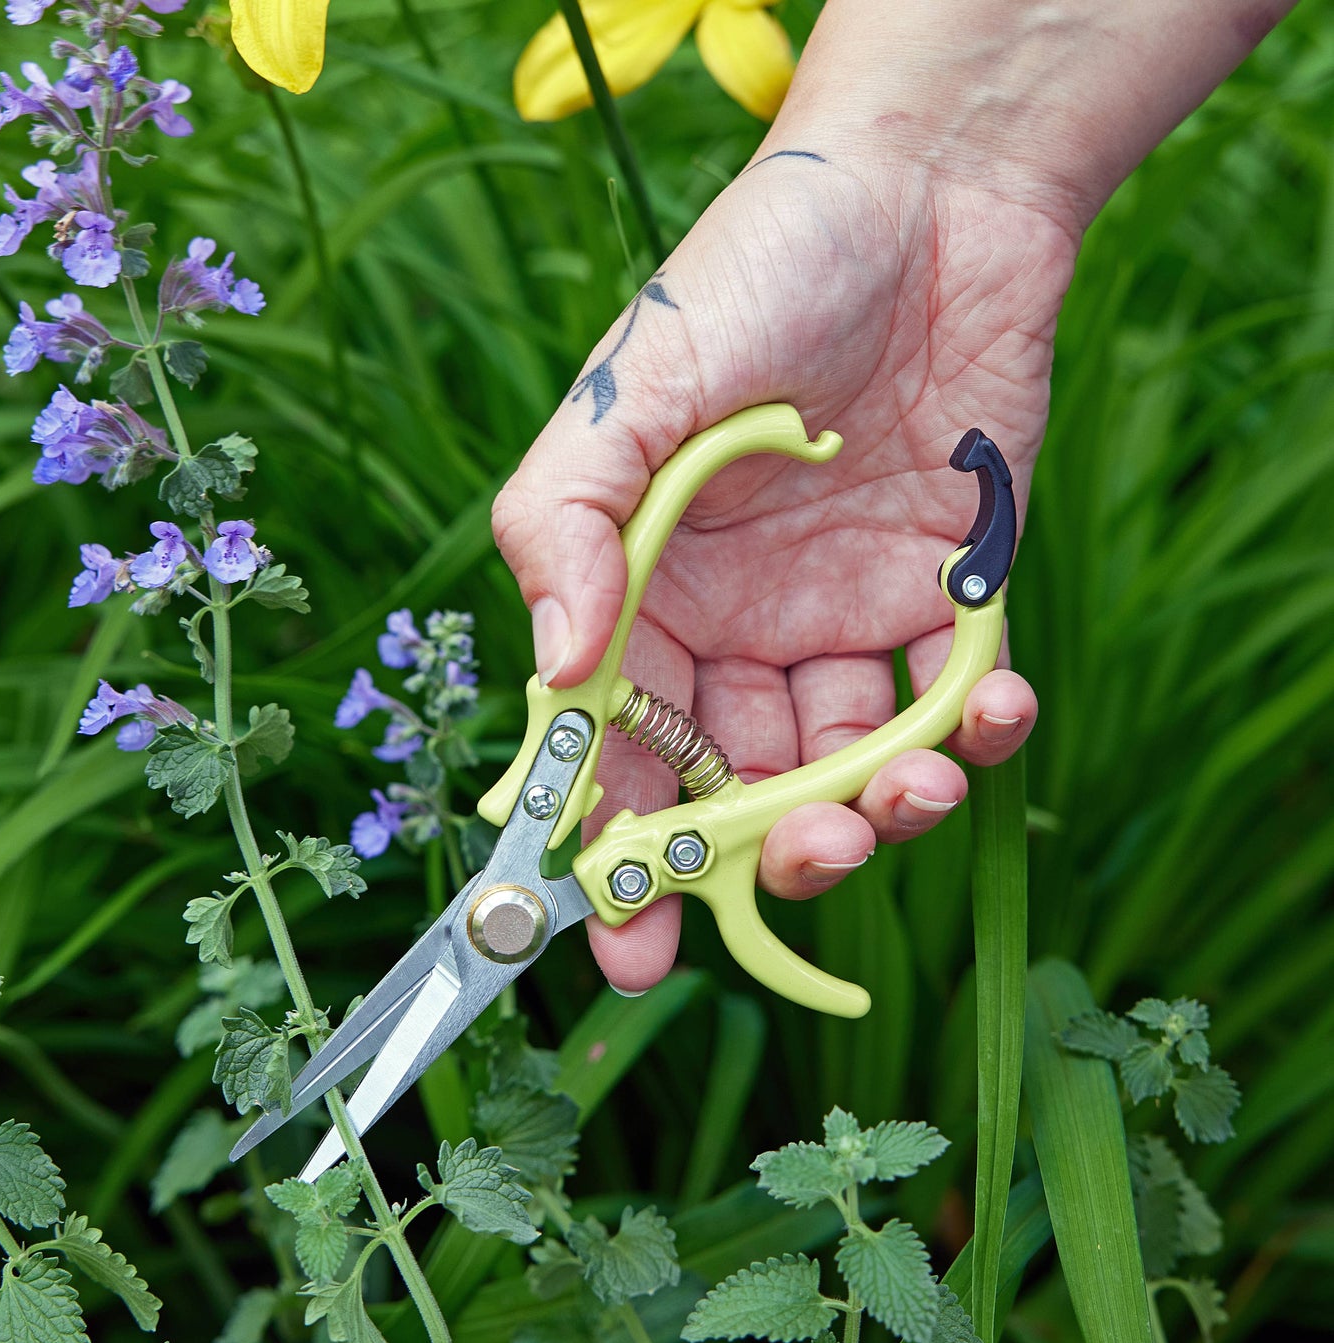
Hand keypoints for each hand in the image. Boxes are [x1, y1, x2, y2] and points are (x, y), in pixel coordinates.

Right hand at [492, 145, 1078, 991]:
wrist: (923, 198)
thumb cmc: (749, 281)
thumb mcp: (624, 396)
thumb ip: (563, 533)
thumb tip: (555, 671)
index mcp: (641, 595)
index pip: (617, 751)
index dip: (620, 854)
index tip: (629, 947)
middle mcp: (733, 624)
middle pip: (736, 782)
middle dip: (768, 848)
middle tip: (804, 858)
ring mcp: (837, 616)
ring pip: (846, 762)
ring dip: (880, 804)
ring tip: (911, 794)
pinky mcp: (941, 592)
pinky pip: (950, 698)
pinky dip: (974, 730)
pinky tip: (984, 713)